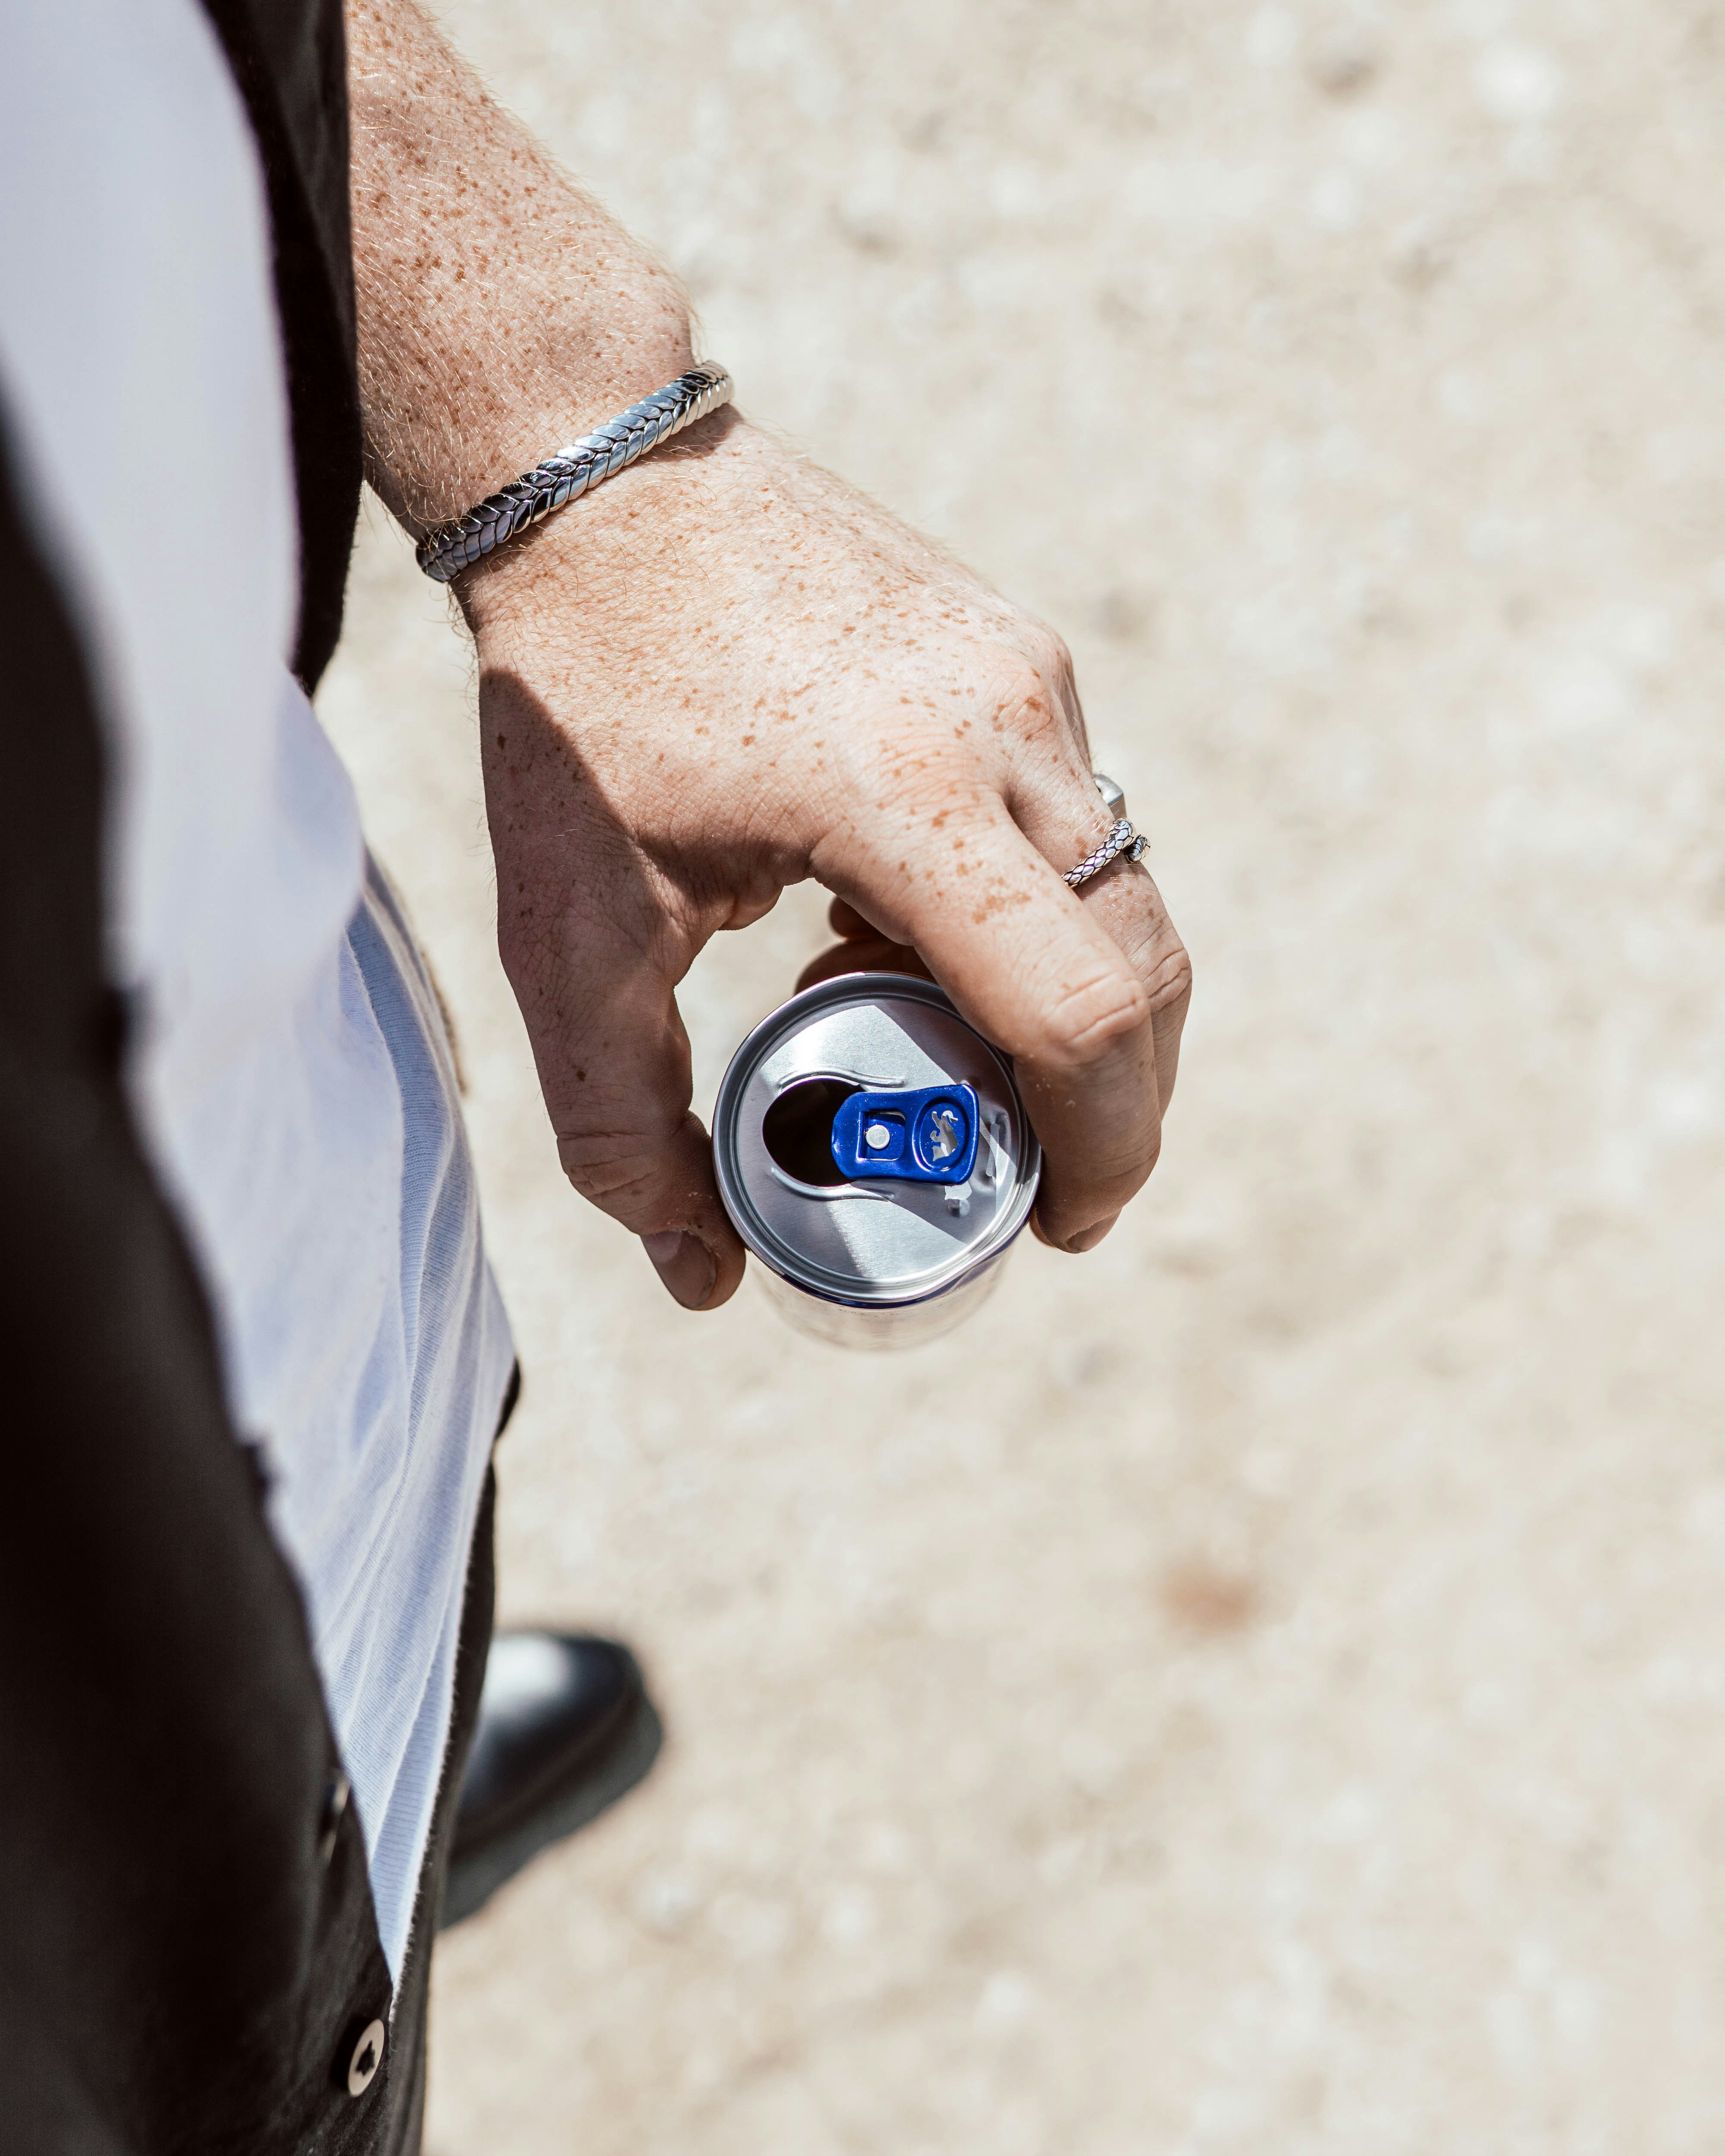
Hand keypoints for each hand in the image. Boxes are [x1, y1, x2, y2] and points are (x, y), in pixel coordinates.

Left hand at [460, 415, 1190, 1309]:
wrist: (602, 476)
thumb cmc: (576, 703)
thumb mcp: (568, 929)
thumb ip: (622, 1123)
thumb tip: (706, 1275)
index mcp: (902, 797)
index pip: (1078, 1011)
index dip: (1101, 1148)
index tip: (1061, 1227)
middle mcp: (1006, 728)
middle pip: (1141, 967)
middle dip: (1113, 1102)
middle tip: (1035, 1182)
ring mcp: (1033, 678)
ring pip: (1128, 897)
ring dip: (1072, 1006)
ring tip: (922, 1039)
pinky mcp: (1027, 653)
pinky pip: (1081, 824)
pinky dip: (1035, 916)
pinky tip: (895, 930)